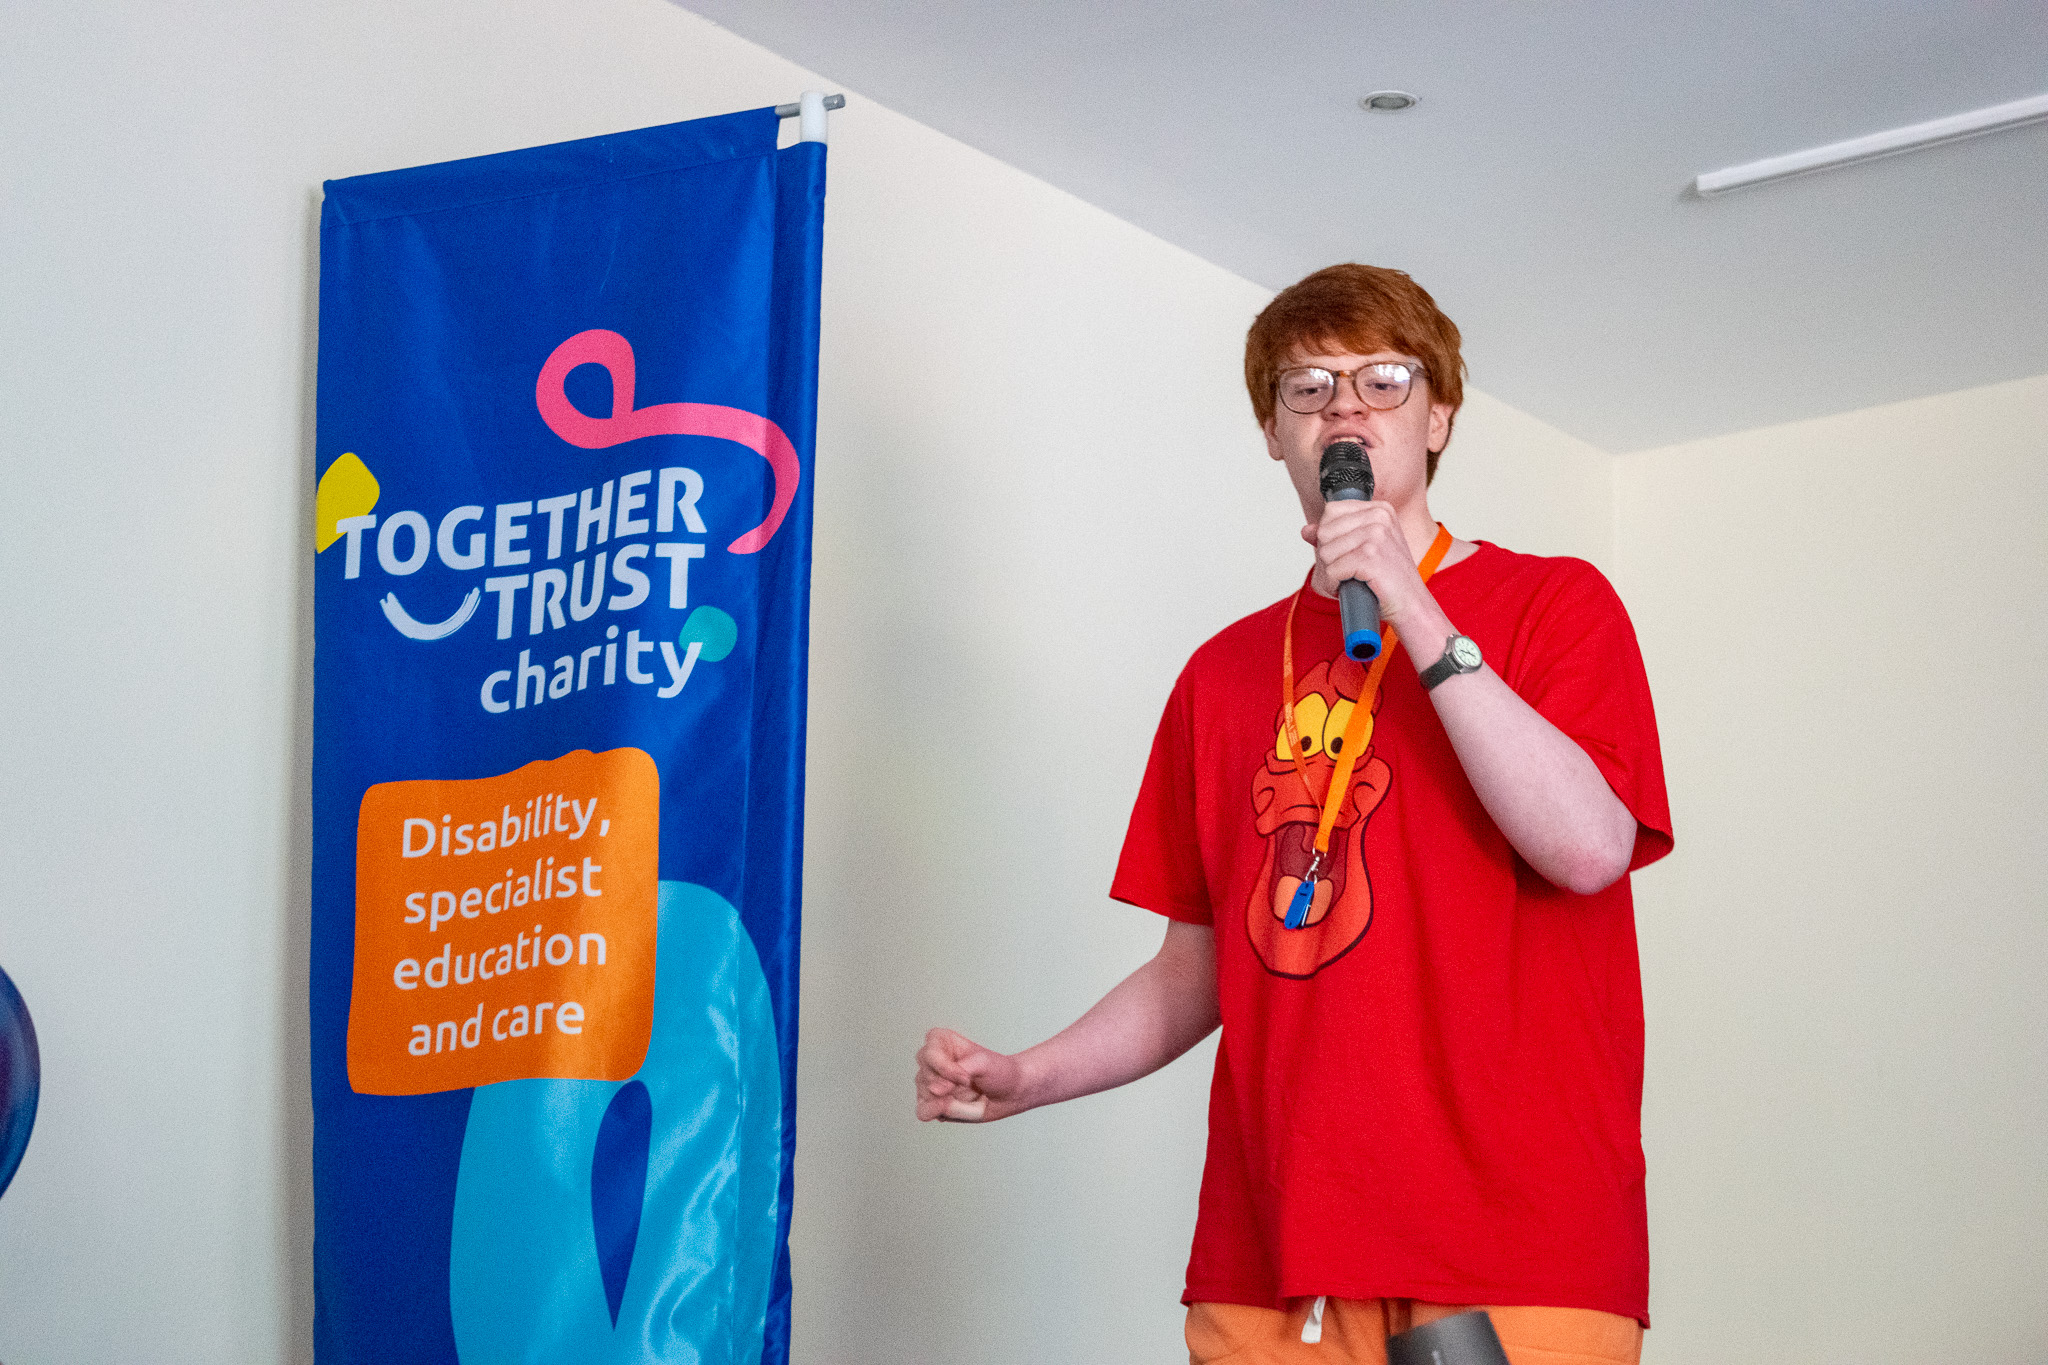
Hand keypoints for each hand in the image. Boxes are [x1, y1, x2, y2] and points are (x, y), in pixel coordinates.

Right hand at [915, 1027, 1026, 1122]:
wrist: (1011, 1093)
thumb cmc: (999, 1072)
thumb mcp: (982, 1064)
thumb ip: (955, 1072)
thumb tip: (934, 1089)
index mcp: (941, 1041)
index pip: (929, 1054)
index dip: (945, 1069)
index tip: (966, 1078)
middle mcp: (931, 1061)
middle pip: (924, 1076)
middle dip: (948, 1088)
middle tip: (970, 1087)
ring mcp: (930, 1082)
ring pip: (925, 1096)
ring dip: (949, 1102)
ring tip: (970, 1098)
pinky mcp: (932, 1102)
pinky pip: (923, 1111)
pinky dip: (938, 1112)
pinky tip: (956, 1108)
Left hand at [1302, 500, 1440, 631]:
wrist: (1411, 604)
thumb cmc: (1388, 578)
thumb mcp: (1363, 549)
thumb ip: (1335, 536)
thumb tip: (1306, 530)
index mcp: (1380, 509)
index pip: (1331, 510)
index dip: (1329, 536)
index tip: (1346, 552)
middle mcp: (1379, 517)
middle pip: (1325, 531)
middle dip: (1329, 556)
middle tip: (1349, 570)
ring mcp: (1376, 535)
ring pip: (1326, 552)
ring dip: (1332, 572)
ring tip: (1352, 579)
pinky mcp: (1370, 557)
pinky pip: (1332, 569)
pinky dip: (1335, 584)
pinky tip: (1351, 587)